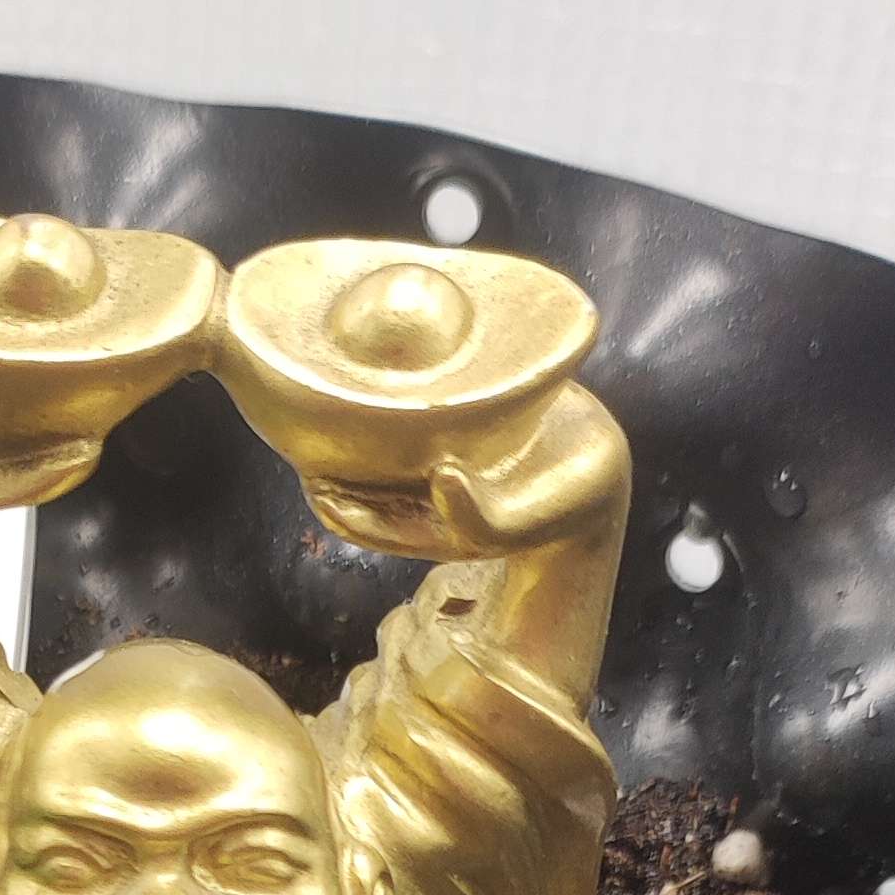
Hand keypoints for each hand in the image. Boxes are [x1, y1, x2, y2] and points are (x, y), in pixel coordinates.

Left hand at [303, 385, 627, 563]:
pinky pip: (411, 415)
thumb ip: (477, 517)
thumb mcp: (518, 524)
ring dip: (350, 430)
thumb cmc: (557, 509)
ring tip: (317, 399)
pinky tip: (378, 369)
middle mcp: (425, 492)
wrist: (595, 475)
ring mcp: (438, 459)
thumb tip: (439, 478)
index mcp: (431, 522)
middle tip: (300, 435)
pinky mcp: (454, 426)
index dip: (340, 507)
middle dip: (332, 464)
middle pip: (363, 483)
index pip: (368, 523)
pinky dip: (391, 399)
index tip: (315, 481)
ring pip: (379, 450)